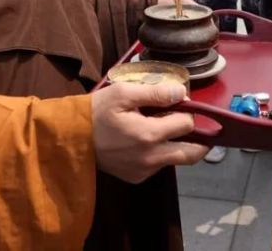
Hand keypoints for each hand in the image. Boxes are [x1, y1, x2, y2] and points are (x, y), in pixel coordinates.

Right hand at [92, 82, 207, 183]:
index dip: (187, 111)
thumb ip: (155, 92)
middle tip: (195, 127)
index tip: (179, 103)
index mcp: (149, 135)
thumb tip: (182, 92)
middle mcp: (151, 158)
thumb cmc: (97, 112)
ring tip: (165, 129)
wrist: (71, 138)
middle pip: (192, 154)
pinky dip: (161, 154)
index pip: (187, 124)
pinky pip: (159, 166)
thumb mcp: (123, 92)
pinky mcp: (136, 178)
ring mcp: (144, 171)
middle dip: (200, 140)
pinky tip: (147, 141)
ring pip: (175, 160)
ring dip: (178, 146)